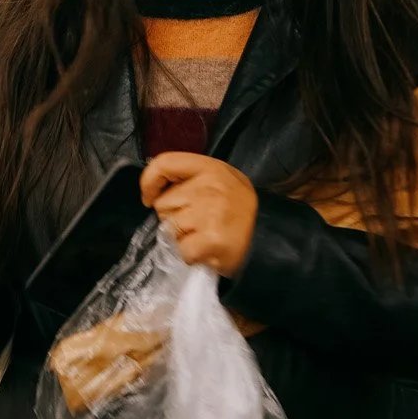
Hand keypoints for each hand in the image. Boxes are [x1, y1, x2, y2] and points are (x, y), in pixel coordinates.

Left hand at [139, 153, 258, 278]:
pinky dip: (191, 256)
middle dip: (174, 217)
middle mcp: (210, 187)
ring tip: (205, 236)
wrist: (269, 238)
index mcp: (211, 168)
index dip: (149, 181)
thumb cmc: (238, 211)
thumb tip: (155, 189)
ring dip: (182, 237)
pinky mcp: (211, 239)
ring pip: (169, 229)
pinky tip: (207, 250)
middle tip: (199, 222)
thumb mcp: (221, 181)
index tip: (148, 197)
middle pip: (162, 204)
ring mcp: (210, 213)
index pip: (165, 163)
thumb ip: (190, 179)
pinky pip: (181, 250)